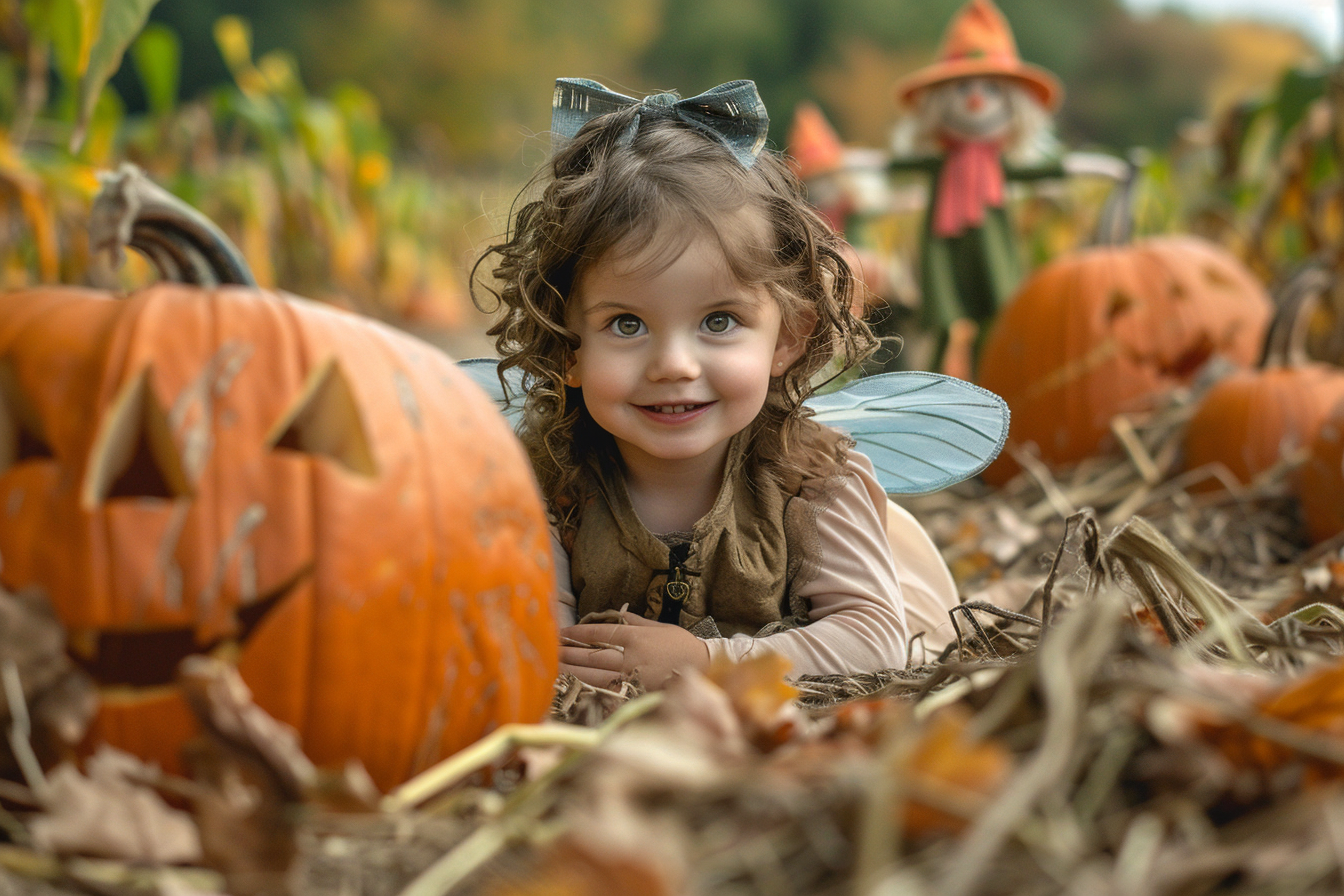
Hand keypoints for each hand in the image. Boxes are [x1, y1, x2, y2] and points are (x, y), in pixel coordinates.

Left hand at [559, 611, 709, 689]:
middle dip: (568, 654)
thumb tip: (615, 613)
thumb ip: (634, 621)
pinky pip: (606, 694)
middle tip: (547, 651)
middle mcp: (631, 658)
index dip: (577, 633)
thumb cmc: (681, 646)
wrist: (704, 670)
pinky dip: (588, 691)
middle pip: (591, 656)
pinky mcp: (636, 697)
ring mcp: (633, 680)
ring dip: (572, 672)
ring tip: (553, 669)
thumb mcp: (659, 627)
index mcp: (636, 638)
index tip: (561, 632)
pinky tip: (573, 689)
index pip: (599, 634)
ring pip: (595, 676)